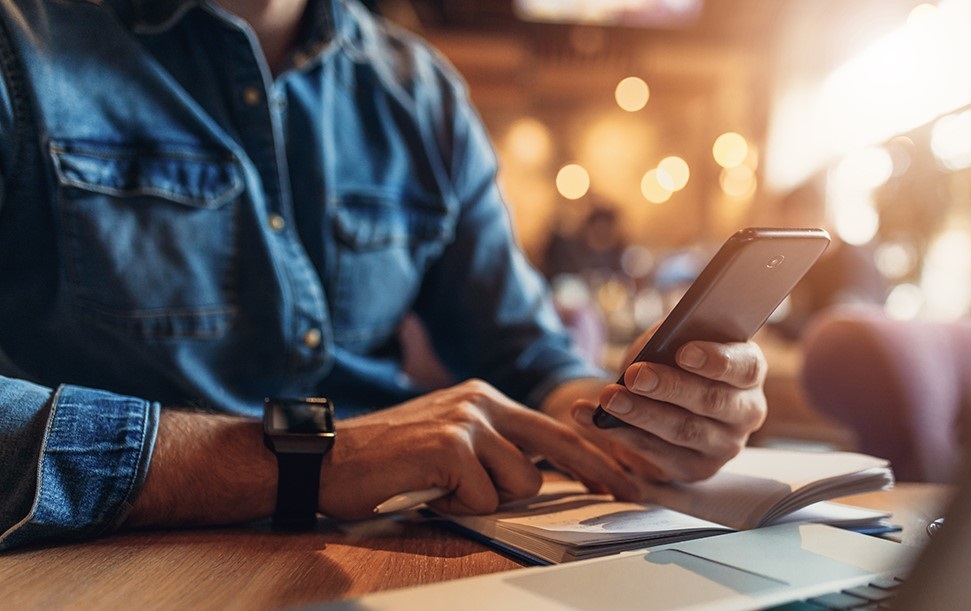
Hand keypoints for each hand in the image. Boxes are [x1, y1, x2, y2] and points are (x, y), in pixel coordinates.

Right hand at [317, 379, 638, 519]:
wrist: (326, 459)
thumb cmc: (387, 462)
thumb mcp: (449, 443)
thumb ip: (492, 449)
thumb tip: (538, 476)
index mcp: (484, 399)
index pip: (554, 428)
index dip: (595, 453)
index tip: (627, 475)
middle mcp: (481, 402)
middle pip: (560, 443)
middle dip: (600, 471)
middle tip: (633, 493)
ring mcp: (467, 421)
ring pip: (521, 483)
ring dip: (489, 499)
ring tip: (447, 490)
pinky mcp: (450, 446)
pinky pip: (484, 498)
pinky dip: (459, 507)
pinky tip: (428, 492)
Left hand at [567, 335, 768, 482]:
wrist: (664, 398)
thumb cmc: (674, 359)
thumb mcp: (675, 340)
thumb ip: (672, 337)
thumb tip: (654, 345)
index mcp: (750, 372)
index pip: (744, 367)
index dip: (716, 360)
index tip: (683, 352)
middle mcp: (746, 412)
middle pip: (711, 401)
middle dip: (670, 387)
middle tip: (635, 375)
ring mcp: (724, 445)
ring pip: (684, 431)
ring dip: (642, 414)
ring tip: (609, 398)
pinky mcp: (696, 469)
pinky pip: (659, 455)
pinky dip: (623, 436)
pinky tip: (595, 419)